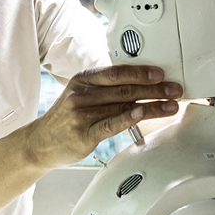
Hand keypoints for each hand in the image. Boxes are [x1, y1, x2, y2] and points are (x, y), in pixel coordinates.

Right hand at [22, 65, 180, 168]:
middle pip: (124, 88)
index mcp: (83, 80)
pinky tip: (143, 113)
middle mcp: (82, 94)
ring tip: (171, 105)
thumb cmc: (65, 119)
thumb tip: (139, 86)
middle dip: (154, 88)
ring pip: (123, 106)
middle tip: (174, 89)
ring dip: (152, 105)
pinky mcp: (85, 134)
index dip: (140, 72)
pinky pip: (112, 124)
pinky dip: (130, 117)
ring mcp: (82, 114)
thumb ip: (105, 90)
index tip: (160, 73)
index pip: (116, 72)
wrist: (40, 143)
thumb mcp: (79, 95)